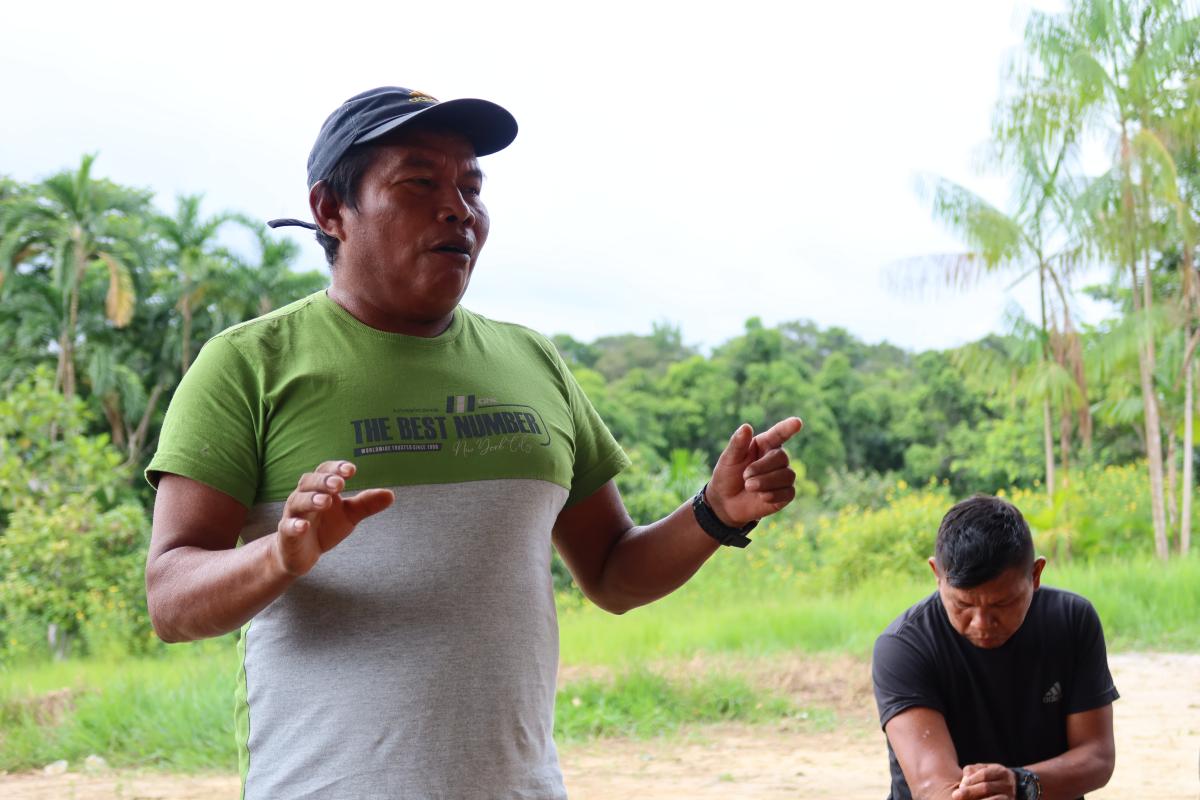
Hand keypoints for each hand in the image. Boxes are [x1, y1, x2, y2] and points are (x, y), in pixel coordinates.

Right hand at [272, 461, 393, 576]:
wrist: (301, 554)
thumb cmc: (325, 527)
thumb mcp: (349, 516)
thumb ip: (366, 504)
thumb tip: (391, 494)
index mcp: (319, 488)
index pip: (325, 471)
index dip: (337, 468)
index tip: (352, 470)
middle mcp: (303, 497)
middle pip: (309, 482)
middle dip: (324, 481)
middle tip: (340, 484)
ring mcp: (293, 515)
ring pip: (298, 501)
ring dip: (311, 499)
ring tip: (326, 501)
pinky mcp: (287, 534)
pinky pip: (287, 527)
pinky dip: (294, 525)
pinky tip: (303, 526)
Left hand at [706, 417, 802, 526]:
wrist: (725, 502)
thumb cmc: (727, 475)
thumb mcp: (728, 459)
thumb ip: (737, 443)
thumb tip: (746, 427)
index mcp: (764, 444)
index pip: (779, 433)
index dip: (788, 428)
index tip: (797, 422)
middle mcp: (776, 458)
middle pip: (782, 457)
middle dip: (762, 467)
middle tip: (745, 476)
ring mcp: (783, 476)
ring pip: (787, 475)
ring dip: (766, 482)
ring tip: (749, 487)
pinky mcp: (786, 494)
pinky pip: (788, 492)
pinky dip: (773, 495)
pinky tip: (761, 497)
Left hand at [952, 763, 1016, 799]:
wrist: (1008, 787)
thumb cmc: (988, 777)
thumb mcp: (981, 769)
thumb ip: (971, 772)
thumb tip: (963, 784)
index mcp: (1001, 772)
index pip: (984, 775)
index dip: (971, 780)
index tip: (960, 786)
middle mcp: (1007, 784)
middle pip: (986, 787)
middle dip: (969, 792)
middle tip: (955, 795)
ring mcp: (1009, 796)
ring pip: (993, 799)